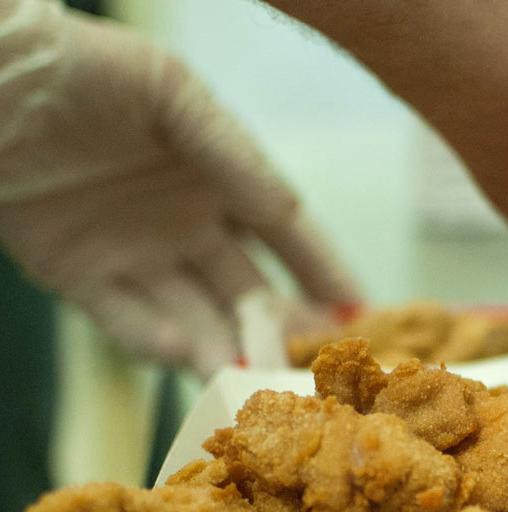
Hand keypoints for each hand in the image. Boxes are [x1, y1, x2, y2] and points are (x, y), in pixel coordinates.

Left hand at [0, 2, 355, 375]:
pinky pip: (125, 320)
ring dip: (222, 351)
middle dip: (278, 332)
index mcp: (218, 180)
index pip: (286, 236)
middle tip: (304, 371)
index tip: (361, 314)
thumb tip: (293, 214)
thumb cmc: (82, 67)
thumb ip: (234, 156)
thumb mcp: (173, 95)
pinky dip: (154, 340)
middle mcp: (185, 227)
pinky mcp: (76, 275)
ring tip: (246, 380)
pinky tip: (181, 352)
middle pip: (247, 294)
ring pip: (194, 319)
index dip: (325, 273)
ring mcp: (134, 255)